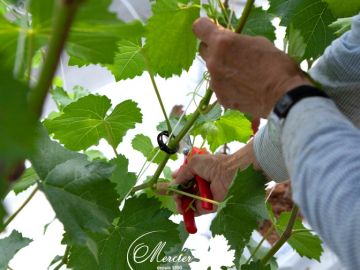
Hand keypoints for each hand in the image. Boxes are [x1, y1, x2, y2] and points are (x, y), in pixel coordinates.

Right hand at [173, 140, 259, 214]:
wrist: (230, 173)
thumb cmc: (213, 165)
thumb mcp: (195, 163)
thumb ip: (183, 173)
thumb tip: (173, 182)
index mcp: (198, 173)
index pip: (184, 180)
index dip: (177, 183)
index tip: (170, 186)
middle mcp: (200, 184)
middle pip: (184, 192)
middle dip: (177, 194)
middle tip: (174, 196)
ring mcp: (204, 196)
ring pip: (188, 202)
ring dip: (181, 203)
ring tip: (178, 203)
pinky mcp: (208, 206)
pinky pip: (196, 210)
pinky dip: (189, 211)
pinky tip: (183, 208)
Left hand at [193, 18, 312, 117]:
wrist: (282, 97)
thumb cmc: (276, 65)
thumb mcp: (258, 42)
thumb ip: (238, 42)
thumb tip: (232, 45)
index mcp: (222, 43)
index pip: (199, 28)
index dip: (206, 28)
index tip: (212, 31)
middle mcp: (213, 62)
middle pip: (204, 50)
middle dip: (215, 49)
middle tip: (232, 54)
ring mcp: (215, 82)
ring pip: (213, 71)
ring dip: (222, 70)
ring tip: (243, 76)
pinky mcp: (220, 98)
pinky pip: (220, 87)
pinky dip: (228, 87)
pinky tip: (244, 89)